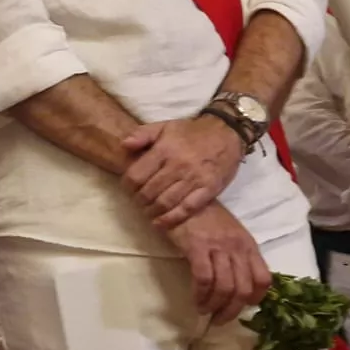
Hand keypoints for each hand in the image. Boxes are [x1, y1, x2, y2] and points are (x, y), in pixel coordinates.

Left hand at [122, 117, 244, 228]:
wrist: (226, 132)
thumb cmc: (191, 131)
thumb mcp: (165, 126)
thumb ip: (142, 134)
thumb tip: (123, 145)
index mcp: (164, 149)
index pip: (136, 175)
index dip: (128, 186)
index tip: (128, 189)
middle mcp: (178, 165)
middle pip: (149, 192)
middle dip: (139, 201)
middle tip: (139, 202)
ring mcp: (194, 179)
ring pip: (165, 203)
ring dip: (152, 211)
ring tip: (148, 212)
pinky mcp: (208, 190)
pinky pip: (186, 209)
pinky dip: (171, 219)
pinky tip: (161, 223)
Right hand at [165, 201, 271, 326]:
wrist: (183, 200)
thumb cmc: (207, 219)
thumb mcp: (231, 236)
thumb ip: (238, 257)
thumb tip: (238, 288)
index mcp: (249, 245)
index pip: (264, 279)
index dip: (256, 299)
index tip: (242, 307)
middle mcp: (237, 247)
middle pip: (243, 289)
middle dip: (232, 310)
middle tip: (219, 319)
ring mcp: (218, 246)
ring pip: (225, 287)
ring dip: (215, 306)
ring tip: (205, 311)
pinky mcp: (197, 247)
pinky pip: (204, 279)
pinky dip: (201, 295)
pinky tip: (196, 299)